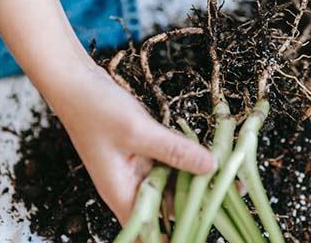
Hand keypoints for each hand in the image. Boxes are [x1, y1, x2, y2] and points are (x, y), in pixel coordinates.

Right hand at [46, 64, 215, 223]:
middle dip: (200, 201)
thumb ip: (174, 150)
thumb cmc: (95, 109)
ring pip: (174, 182)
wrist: (76, 82)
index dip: (179, 234)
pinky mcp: (144, 152)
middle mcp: (130, 186)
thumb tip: (211, 167)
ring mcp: (137, 168)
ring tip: (231, 174)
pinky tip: (211, 153)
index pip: (152, 232)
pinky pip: (171, 162)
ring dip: (198, 177)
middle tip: (234, 193)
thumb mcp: (138, 131)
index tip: (208, 227)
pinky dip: (188, 158)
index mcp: (122, 193)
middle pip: (169, 206)